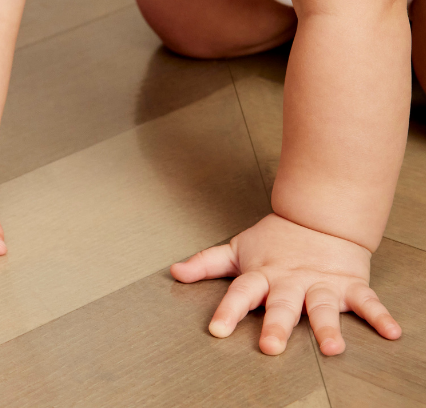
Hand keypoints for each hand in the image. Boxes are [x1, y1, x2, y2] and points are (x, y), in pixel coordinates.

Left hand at [171, 213, 400, 355]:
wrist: (319, 218)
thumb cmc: (275, 241)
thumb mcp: (238, 250)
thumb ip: (207, 264)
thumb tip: (175, 272)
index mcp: (263, 275)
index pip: (241, 294)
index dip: (228, 311)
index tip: (217, 330)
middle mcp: (291, 283)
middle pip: (282, 305)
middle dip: (276, 326)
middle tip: (271, 347)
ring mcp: (321, 284)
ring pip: (323, 307)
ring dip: (328, 327)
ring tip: (333, 348)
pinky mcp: (350, 286)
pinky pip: (367, 302)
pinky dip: (380, 316)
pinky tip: (392, 332)